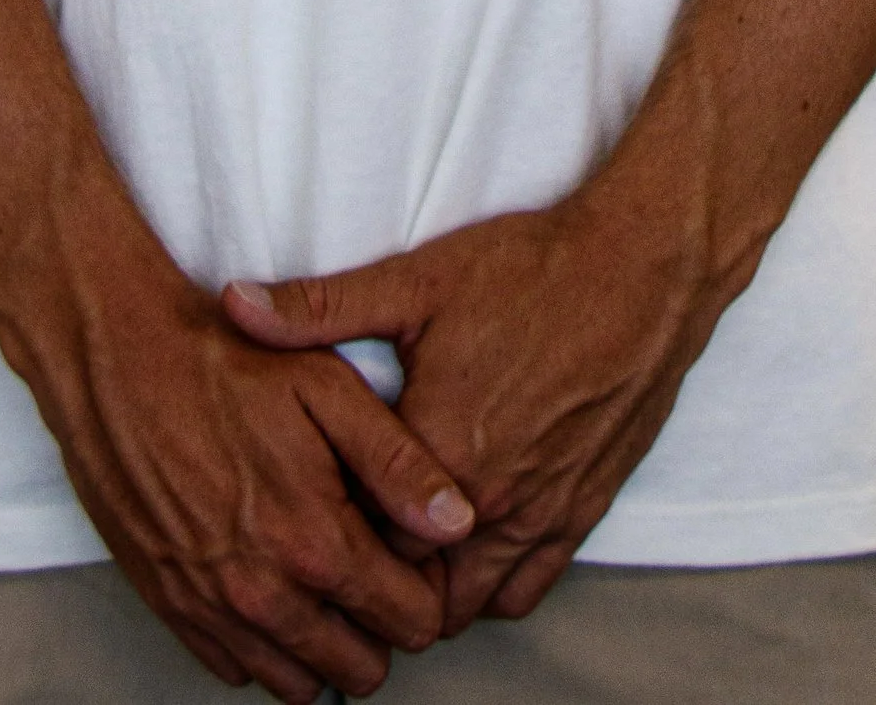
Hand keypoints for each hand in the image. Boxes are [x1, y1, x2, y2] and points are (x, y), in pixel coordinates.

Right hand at [15, 244, 475, 699]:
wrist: (115, 357)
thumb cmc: (221, 363)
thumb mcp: (327, 387)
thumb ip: (398, 462)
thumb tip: (458, 522)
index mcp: (315, 541)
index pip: (410, 622)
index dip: (424, 588)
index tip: (410, 553)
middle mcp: (265, 594)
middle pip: (360, 669)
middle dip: (378, 626)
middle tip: (368, 565)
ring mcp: (213, 609)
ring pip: (298, 684)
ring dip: (321, 645)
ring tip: (319, 578)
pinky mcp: (169, 606)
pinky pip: (235, 669)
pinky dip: (262, 644)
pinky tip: (266, 582)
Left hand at [223, 182, 716, 633]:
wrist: (643, 270)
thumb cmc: (532, 270)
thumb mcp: (416, 281)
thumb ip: (317, 308)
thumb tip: (232, 306)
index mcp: (436, 452)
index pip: (356, 540)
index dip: (323, 536)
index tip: (300, 517)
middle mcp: (488, 504)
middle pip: (409, 592)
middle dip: (371, 584)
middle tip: (340, 552)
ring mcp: (540, 515)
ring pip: (467, 604)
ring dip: (430, 594)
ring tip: (395, 561)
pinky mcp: (582, 513)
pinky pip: (526, 592)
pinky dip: (490, 590)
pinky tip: (465, 556)